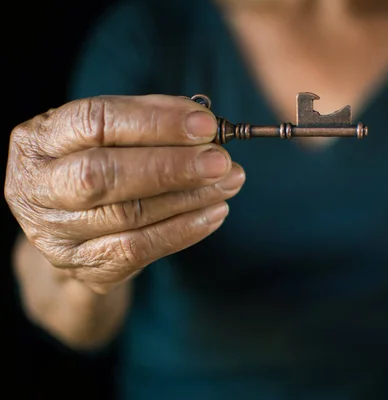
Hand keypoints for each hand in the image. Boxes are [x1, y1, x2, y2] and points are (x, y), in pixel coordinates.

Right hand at [5, 95, 244, 293]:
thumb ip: (151, 121)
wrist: (73, 227)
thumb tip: (205, 123)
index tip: (205, 125)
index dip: (154, 122)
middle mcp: (36, 187)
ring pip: (127, 215)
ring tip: (229, 182)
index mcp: (38, 140)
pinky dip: (183, 230)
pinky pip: (138, 250)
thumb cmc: (99, 165)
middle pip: (102, 175)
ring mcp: (55, 233)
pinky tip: (214, 213)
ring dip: (188, 198)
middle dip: (170, 166)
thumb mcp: (111, 135)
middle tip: (220, 161)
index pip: (94, 121)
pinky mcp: (82, 267)